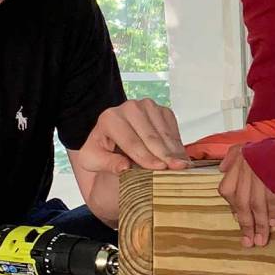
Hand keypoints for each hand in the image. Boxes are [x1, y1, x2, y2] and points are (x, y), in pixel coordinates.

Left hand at [75, 99, 189, 173]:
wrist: (110, 137)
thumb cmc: (102, 149)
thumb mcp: (93, 159)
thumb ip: (108, 163)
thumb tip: (125, 167)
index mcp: (110, 118)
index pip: (131, 141)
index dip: (146, 157)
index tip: (159, 168)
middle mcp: (129, 108)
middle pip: (151, 136)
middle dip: (164, 155)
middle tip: (176, 169)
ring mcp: (147, 106)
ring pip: (164, 132)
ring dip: (173, 150)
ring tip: (181, 165)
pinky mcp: (161, 109)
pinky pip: (173, 128)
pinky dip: (177, 143)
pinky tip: (179, 157)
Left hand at [218, 146, 274, 247]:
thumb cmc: (271, 147)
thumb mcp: (246, 146)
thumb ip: (232, 157)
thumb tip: (221, 169)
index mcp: (238, 165)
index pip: (228, 192)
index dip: (234, 208)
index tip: (240, 221)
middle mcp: (246, 172)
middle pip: (242, 203)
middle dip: (246, 225)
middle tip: (248, 242)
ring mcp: (261, 177)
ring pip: (257, 206)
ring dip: (260, 225)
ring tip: (261, 240)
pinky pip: (273, 201)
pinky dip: (274, 213)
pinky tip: (274, 224)